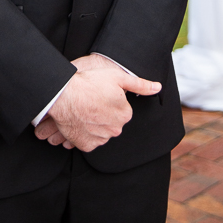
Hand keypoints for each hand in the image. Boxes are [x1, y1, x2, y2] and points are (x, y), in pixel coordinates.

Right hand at [35, 53, 159, 152]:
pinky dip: (85, 133)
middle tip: (92, 100)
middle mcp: (115, 130)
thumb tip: (158, 88)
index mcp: (125, 115)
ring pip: (101, 131)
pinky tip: (80, 120)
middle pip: (112, 121)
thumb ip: (140, 85)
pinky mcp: (86, 145)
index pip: (122, 109)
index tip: (101, 93)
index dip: (111, 100)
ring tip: (84, 109)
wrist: (64, 94)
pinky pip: (89, 140)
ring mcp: (100, 139)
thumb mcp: (118, 77)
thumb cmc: (90, 83)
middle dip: (105, 113)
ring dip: (95, 124)